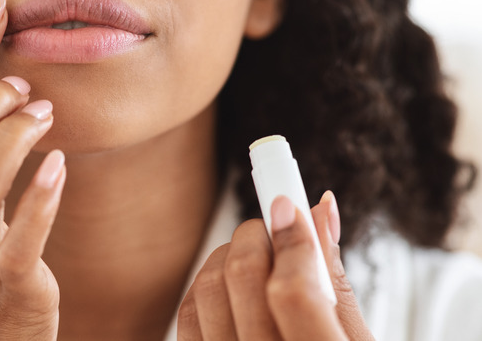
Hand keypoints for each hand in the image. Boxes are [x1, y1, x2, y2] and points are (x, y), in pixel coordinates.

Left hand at [178, 191, 374, 339]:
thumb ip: (336, 283)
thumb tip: (319, 211)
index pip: (295, 293)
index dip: (292, 239)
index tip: (290, 204)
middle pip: (240, 279)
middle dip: (256, 236)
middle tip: (275, 226)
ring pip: (204, 291)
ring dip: (227, 258)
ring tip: (255, 257)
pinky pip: (185, 318)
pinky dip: (204, 289)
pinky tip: (230, 287)